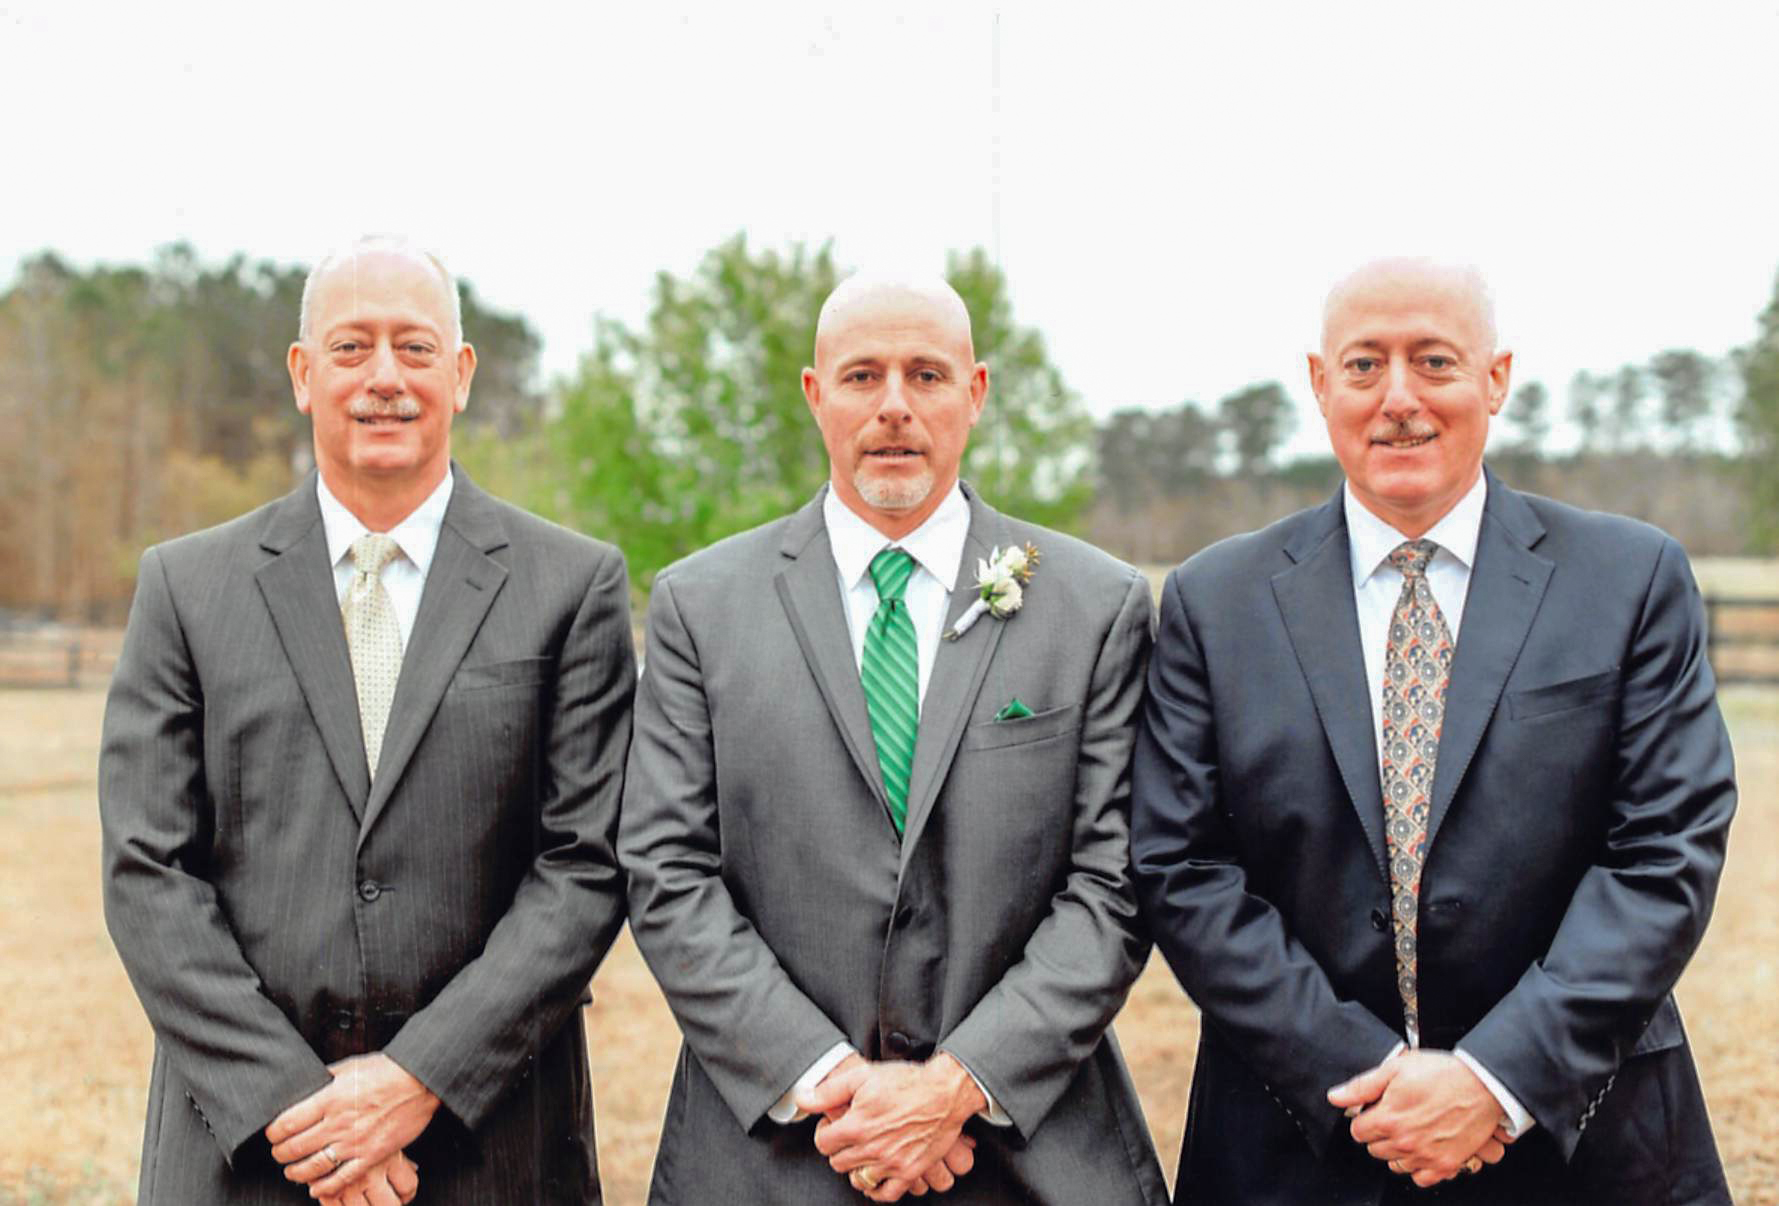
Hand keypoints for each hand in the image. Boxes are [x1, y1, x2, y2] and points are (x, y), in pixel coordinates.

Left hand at [267, 1053, 439, 1197]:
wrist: (419, 1081)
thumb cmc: (387, 1070)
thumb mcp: (350, 1067)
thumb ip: (326, 1079)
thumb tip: (307, 1086)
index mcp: (329, 1098)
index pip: (286, 1123)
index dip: (273, 1133)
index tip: (273, 1134)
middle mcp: (338, 1123)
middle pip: (294, 1148)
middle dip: (280, 1154)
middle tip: (279, 1153)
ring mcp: (354, 1142)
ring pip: (312, 1167)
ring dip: (296, 1173)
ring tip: (292, 1171)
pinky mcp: (371, 1155)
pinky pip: (341, 1178)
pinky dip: (324, 1187)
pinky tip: (316, 1187)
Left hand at [801, 1053, 986, 1200]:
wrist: (945, 1093)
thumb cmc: (906, 1082)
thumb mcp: (863, 1077)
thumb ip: (829, 1091)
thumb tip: (802, 1098)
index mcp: (857, 1126)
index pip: (823, 1143)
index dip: (826, 1132)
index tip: (835, 1125)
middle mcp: (872, 1149)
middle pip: (838, 1163)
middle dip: (840, 1149)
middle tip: (851, 1136)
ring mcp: (891, 1164)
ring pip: (858, 1179)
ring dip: (857, 1167)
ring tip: (864, 1152)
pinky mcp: (909, 1172)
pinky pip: (885, 1194)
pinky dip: (877, 1188)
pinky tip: (878, 1173)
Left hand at [1327, 1050, 1507, 1187]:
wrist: (1483, 1086)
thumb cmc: (1443, 1074)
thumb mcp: (1396, 1069)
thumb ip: (1362, 1086)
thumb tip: (1335, 1097)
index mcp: (1389, 1118)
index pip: (1358, 1132)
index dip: (1364, 1119)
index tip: (1373, 1112)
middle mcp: (1405, 1142)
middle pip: (1375, 1149)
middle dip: (1379, 1134)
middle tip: (1393, 1118)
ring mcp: (1425, 1156)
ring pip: (1394, 1164)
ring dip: (1396, 1151)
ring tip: (1408, 1132)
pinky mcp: (1445, 1165)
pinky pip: (1420, 1178)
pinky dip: (1418, 1167)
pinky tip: (1421, 1149)